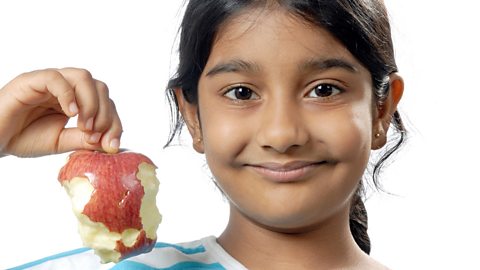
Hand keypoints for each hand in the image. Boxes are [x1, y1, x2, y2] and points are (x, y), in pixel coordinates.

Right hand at [0, 68, 121, 156]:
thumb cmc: (24, 138)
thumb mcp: (62, 142)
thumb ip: (85, 139)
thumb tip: (110, 142)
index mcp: (76, 100)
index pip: (106, 102)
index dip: (114, 122)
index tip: (112, 144)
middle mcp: (66, 87)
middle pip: (100, 87)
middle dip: (105, 114)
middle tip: (95, 135)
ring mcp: (49, 81)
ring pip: (83, 77)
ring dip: (91, 103)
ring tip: (85, 126)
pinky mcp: (31, 80)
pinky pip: (55, 78)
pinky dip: (68, 94)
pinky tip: (70, 114)